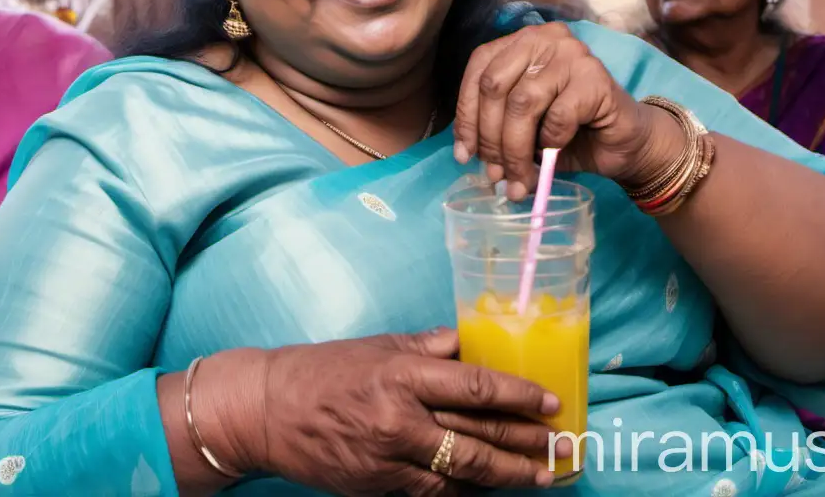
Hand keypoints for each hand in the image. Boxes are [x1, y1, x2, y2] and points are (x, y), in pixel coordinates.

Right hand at [247, 329, 566, 495]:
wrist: (264, 412)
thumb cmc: (321, 372)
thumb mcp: (377, 348)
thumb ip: (426, 348)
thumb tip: (469, 343)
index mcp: (402, 374)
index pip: (476, 387)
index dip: (520, 396)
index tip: (551, 403)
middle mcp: (399, 417)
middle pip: (478, 436)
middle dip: (525, 444)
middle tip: (561, 449)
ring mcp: (388, 457)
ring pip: (461, 472)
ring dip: (505, 475)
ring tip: (538, 475)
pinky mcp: (377, 485)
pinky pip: (433, 492)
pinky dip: (464, 490)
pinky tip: (487, 488)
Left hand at [454, 22, 665, 197]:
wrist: (624, 143)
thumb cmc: (570, 133)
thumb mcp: (522, 127)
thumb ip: (495, 127)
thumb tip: (465, 153)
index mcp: (521, 43)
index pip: (478, 70)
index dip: (466, 115)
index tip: (465, 155)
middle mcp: (544, 39)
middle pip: (494, 86)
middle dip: (490, 138)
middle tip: (495, 174)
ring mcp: (571, 54)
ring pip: (522, 103)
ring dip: (515, 150)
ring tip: (519, 179)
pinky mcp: (595, 77)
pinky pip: (557, 116)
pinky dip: (550, 143)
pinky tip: (554, 155)